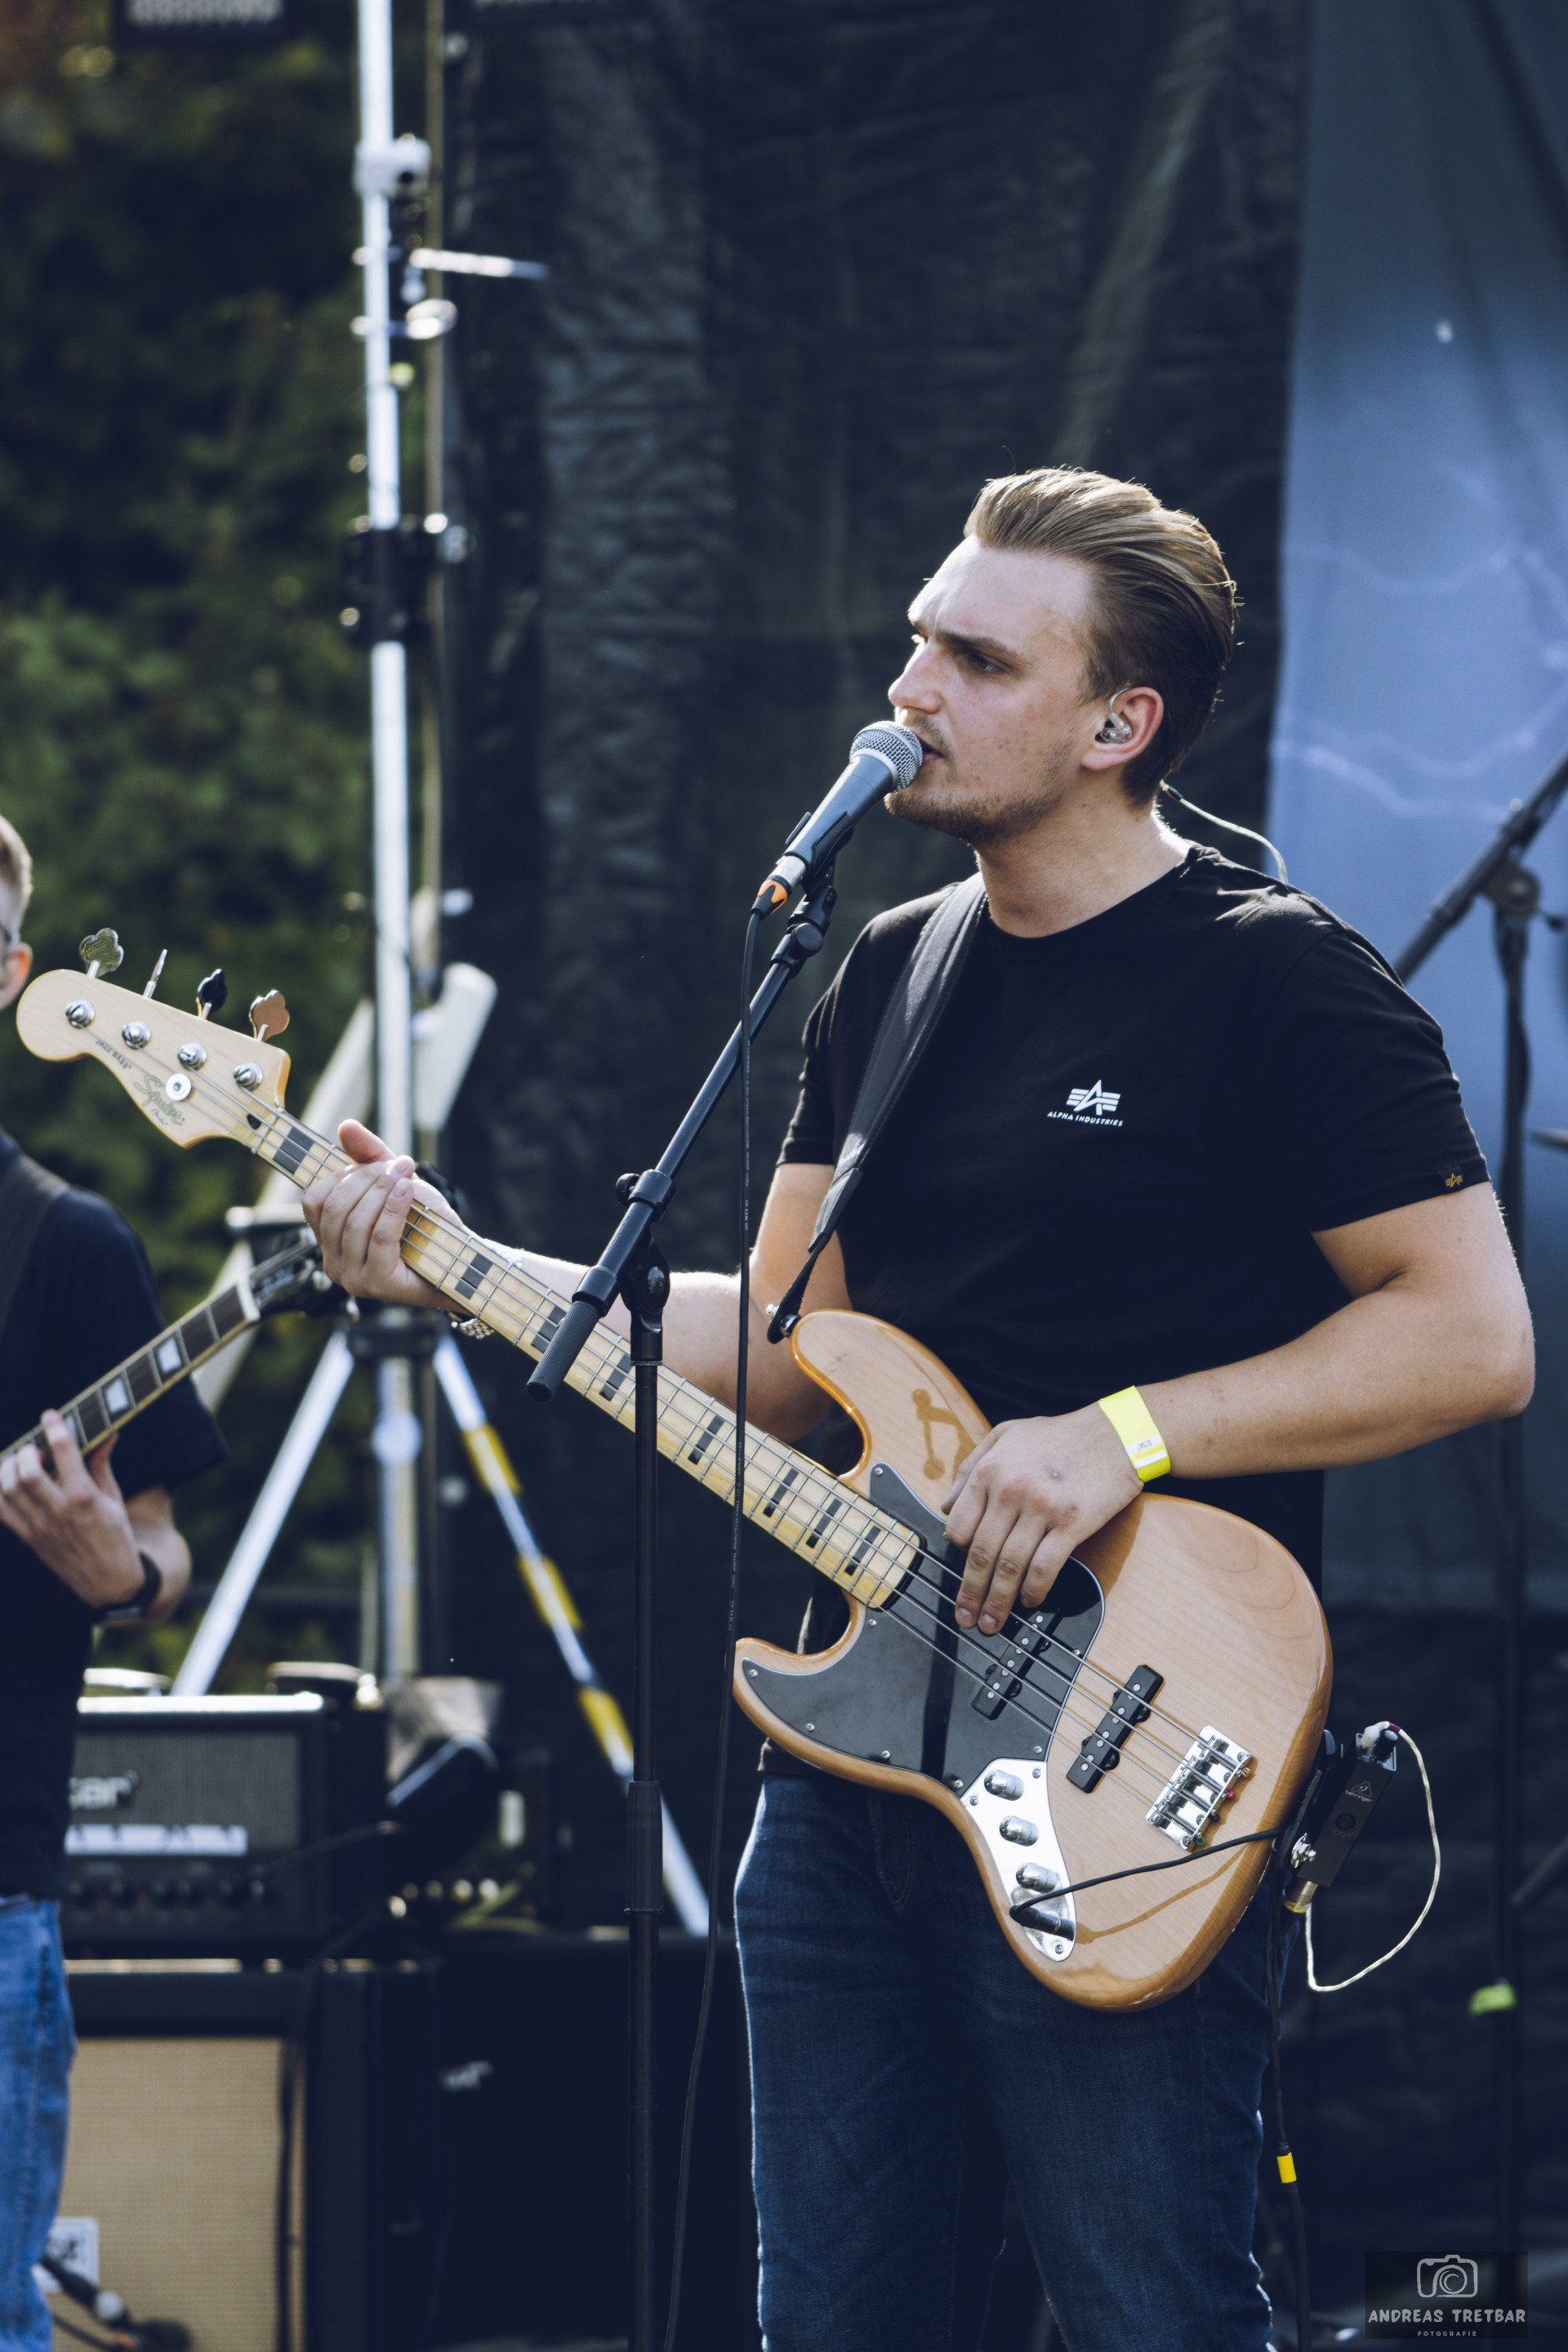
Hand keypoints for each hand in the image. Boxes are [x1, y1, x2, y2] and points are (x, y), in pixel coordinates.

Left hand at [0, 1414, 145, 1608]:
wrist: (108, 1582)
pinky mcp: (28, 1538)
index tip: (50, 1415)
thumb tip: (107, 1434)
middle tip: (34, 1449)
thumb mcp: (114, 1499)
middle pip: (27, 1472)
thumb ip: (102, 1465)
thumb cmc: (116, 1536)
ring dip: (9, 1469)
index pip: (65, 1452)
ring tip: (20, 1463)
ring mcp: (40, 1527)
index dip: (54, 1427)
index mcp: (86, 1498)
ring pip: (8, 1489)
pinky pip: (2, 1510)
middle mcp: (60, 1511)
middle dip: (26, 1451)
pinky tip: (9, 1482)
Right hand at [301, 1119, 453, 1311]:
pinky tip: (407, 1190)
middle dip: (367, 1179)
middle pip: (335, 1208)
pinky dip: (393, 1208)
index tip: (378, 1163)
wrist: (457, 1261)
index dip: (342, 1175)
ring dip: (383, 1190)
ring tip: (406, 1175)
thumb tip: (346, 1126)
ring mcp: (353, 1278)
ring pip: (356, 1222)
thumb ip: (369, 1156)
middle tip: (398, 1166)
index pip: (314, 1201)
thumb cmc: (422, 1225)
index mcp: (328, 1240)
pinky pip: (379, 1237)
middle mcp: (333, 1263)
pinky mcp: (378, 1285)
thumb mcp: (394, 1184)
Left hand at [942, 1406, 1141, 1632]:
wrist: (1115, 1434)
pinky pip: (1045, 1566)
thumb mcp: (1005, 1435)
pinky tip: (1029, 1601)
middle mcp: (1010, 1489)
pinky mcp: (1072, 1522)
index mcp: (990, 1470)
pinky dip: (1034, 1590)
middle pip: (981, 1554)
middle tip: (966, 1618)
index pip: (960, 1527)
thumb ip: (971, 1467)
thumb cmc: (1059, 1435)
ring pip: (1010, 1565)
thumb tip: (945, 1507)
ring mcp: (1042, 1507)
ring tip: (993, 1623)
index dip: (958, 1556)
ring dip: (998, 1601)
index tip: (962, 1573)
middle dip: (971, 1592)